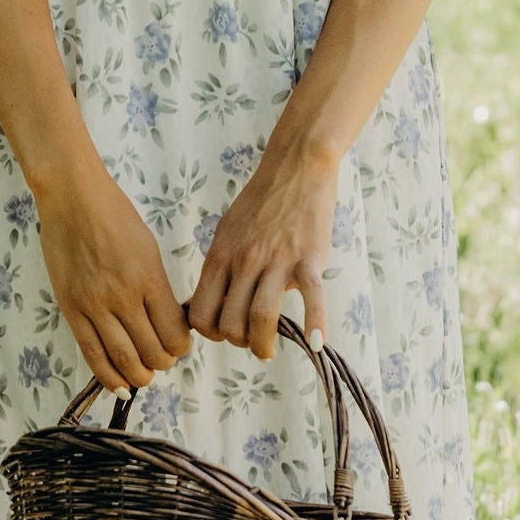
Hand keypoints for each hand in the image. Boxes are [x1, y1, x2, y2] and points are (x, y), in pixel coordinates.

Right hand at [37, 161, 191, 392]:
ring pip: (123, 358)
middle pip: (152, 351)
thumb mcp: (149, 249)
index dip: (181, 347)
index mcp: (150, 280)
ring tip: (144, 376)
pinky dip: (107, 376)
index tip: (179, 346)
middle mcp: (124, 297)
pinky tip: (119, 386)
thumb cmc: (115, 217)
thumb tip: (166, 321)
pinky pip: (91, 352)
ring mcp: (95, 305)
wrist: (73, 199)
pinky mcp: (71, 309)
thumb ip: (157, 287)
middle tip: (163, 361)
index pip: (174, 333)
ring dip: (138, 375)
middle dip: (163, 363)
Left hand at [185, 144, 336, 359]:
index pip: (202, 313)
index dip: (210, 333)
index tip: (224, 332)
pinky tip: (316, 343)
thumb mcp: (227, 233)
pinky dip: (315, 323)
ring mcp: (277, 260)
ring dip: (263, 344)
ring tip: (267, 352)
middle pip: (230, 322)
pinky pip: (312, 297)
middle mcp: (245, 261)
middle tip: (250, 341)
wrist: (296, 167)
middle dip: (238, 341)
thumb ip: (221, 268)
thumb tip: (212, 305)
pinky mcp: (309, 257)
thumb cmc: (261, 203)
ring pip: (262, 317)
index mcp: (221, 256)